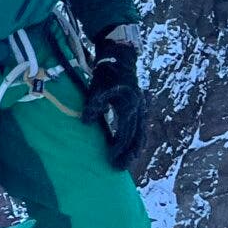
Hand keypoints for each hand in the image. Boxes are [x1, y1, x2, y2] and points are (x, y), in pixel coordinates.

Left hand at [85, 35, 150, 171]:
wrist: (120, 59)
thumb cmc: (106, 74)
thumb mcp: (96, 88)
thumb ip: (93, 106)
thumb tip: (86, 124)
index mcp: (128, 108)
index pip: (124, 134)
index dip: (118, 148)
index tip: (111, 160)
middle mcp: (138, 110)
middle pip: (135, 137)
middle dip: (128, 154)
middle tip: (120, 168)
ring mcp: (141, 108)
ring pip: (141, 133)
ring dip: (135, 148)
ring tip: (129, 161)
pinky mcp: (140, 106)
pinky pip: (141, 126)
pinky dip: (138, 137)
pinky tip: (135, 145)